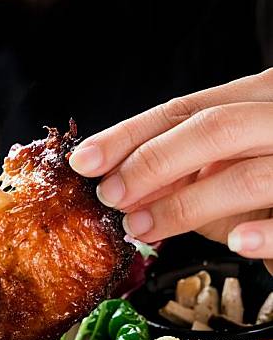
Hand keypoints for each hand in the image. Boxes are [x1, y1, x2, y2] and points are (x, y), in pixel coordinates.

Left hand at [68, 68, 272, 269]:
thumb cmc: (268, 187)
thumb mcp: (220, 171)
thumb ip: (176, 175)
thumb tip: (118, 188)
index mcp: (256, 97)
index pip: (181, 110)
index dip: (126, 135)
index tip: (84, 161)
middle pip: (212, 129)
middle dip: (151, 164)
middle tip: (111, 196)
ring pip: (244, 176)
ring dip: (183, 206)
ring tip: (143, 228)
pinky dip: (262, 233)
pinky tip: (236, 243)